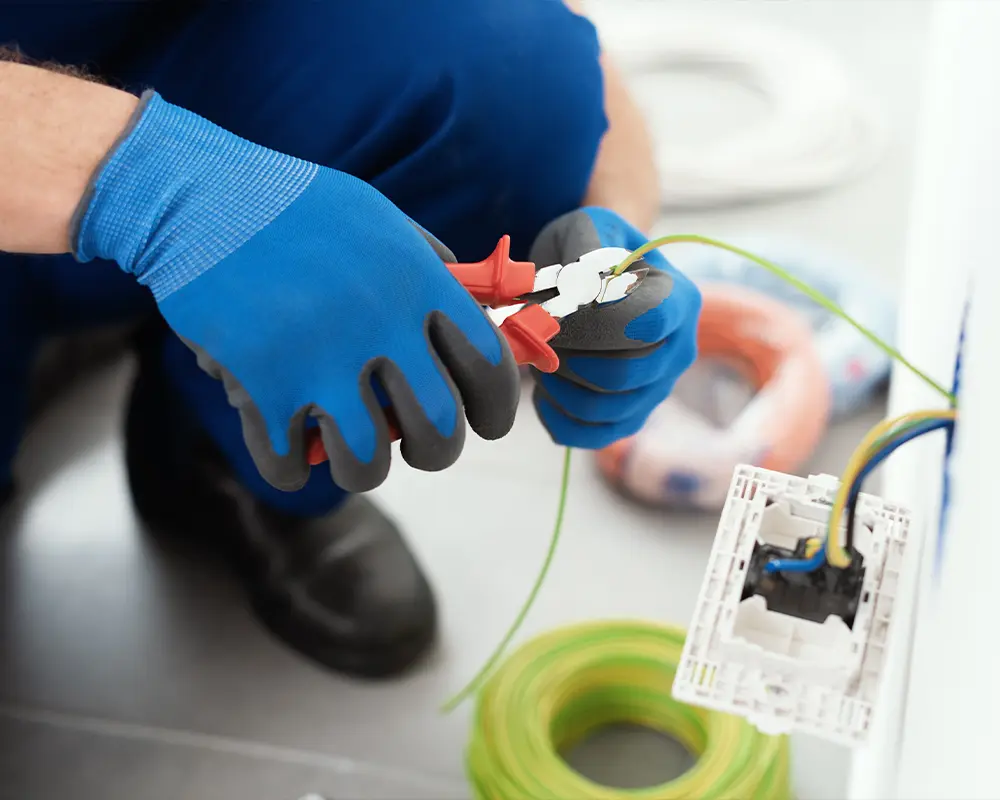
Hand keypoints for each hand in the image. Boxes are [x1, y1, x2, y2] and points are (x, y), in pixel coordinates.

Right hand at [73, 92, 518, 492]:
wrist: (198, 197)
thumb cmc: (297, 208)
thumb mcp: (381, 218)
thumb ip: (430, 267)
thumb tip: (479, 313)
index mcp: (418, 282)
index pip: (489, 365)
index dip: (497, 407)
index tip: (488, 424)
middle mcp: (380, 324)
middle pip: (438, 431)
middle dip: (435, 452)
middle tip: (420, 446)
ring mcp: (321, 360)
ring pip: (368, 465)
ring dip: (364, 468)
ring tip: (351, 451)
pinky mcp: (263, 387)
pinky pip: (289, 468)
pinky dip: (289, 468)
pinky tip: (287, 446)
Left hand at [528, 207, 700, 447]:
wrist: (593, 273)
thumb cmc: (589, 247)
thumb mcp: (586, 228)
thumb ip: (585, 251)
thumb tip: (579, 295)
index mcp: (679, 300)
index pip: (646, 324)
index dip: (593, 321)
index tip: (559, 304)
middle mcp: (679, 350)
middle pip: (622, 374)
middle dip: (567, 356)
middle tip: (539, 334)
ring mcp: (657, 389)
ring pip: (604, 409)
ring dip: (558, 387)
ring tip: (540, 357)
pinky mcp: (630, 416)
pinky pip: (593, 436)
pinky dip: (558, 419)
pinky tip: (543, 392)